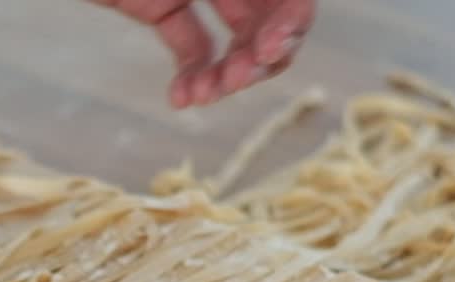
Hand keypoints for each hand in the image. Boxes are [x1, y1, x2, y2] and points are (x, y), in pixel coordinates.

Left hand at [93, 0, 314, 106]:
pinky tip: (182, 99)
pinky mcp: (163, 7)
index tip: (268, 52)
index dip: (291, 24)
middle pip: (269, 22)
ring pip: (234, 41)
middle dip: (260, 58)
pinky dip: (193, 75)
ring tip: (205, 97)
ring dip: (228, 76)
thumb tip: (285, 6)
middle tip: (235, 82)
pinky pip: (192, 45)